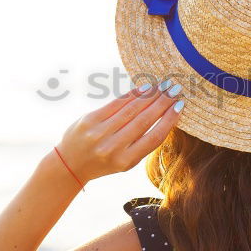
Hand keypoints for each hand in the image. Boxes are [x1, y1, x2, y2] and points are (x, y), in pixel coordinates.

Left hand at [55, 81, 184, 182]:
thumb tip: (164, 114)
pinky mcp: (89, 120)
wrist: (70, 164)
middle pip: (144, 120)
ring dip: (150, 95)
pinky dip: (132, 94)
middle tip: (175, 89)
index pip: (153, 138)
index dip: (169, 120)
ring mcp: (99, 133)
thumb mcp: (125, 161)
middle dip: (162, 103)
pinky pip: (116, 103)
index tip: (180, 106)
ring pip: (131, 109)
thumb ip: (141, 143)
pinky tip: (145, 87)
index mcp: (126, 161)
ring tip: (163, 86)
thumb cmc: (104, 161)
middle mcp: (113, 148)